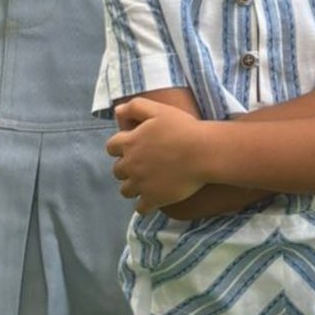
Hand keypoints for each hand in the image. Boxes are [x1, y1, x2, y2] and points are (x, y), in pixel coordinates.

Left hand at [108, 98, 212, 212]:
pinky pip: (141, 208)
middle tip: (140, 166)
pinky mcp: (154, 198)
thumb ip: (135, 106)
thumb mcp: (158, 110)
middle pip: (117, 170)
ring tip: (145, 184)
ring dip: (132, 187)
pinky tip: (152, 201)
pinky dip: (144, 206)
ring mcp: (141, 183)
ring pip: (126, 190)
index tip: (131, 148)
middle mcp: (131, 164)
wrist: (203, 152)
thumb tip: (117, 110)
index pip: (111, 147)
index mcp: (130, 142)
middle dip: (126, 168)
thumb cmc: (183, 128)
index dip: (120, 147)